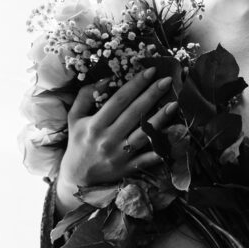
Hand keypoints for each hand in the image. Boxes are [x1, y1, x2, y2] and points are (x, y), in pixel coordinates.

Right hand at [58, 67, 177, 197]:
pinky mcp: (128, 168)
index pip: (119, 100)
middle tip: (167, 81)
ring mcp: (119, 154)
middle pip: (134, 113)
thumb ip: (85, 96)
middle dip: (152, 95)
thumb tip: (105, 79)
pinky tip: (173, 137)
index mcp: (95, 124)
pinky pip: (147, 158)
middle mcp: (108, 138)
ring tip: (174, 104)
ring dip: (160, 119)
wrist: (76, 176)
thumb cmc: (78, 141)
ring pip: (143, 134)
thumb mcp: (74, 117)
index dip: (135, 84)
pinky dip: (159, 149)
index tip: (150, 71)